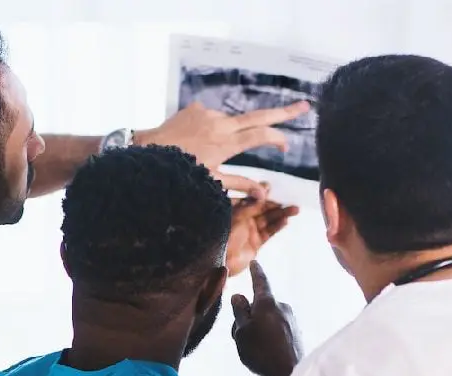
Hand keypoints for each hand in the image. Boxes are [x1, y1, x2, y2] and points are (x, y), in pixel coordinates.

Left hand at [137, 101, 310, 197]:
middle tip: (305, 106)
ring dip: (234, 133)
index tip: (287, 145)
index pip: (261, 135)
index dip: (278, 138)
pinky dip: (215, 129)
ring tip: (210, 152)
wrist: (146, 151)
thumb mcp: (211, 182)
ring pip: (232, 121)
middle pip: (259, 115)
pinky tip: (200, 142)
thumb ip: (240, 185)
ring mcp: (208, 113)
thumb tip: (265, 194)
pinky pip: (213, 118)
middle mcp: (220, 124)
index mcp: (225, 143)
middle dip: (284, 112)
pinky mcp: (196, 108)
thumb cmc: (180, 173)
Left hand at [225, 197, 298, 277]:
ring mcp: (250, 231)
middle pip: (263, 210)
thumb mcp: (237, 215)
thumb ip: (252, 203)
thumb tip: (265, 189)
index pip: (252, 200)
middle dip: (276, 205)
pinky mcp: (256, 243)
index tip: (271, 188)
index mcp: (235, 211)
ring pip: (269, 220)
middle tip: (290, 201)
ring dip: (281, 215)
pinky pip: (269, 233)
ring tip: (295, 210)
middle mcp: (244, 220)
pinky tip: (285, 221)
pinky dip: (277, 227)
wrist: (219, 260)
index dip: (262, 194)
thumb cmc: (223, 235)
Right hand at [232, 261, 302, 375]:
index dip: (256, 273)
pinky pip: (278, 330)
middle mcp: (283, 307)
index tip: (255, 263)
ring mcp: (292, 320)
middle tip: (240, 336)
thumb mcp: (241, 331)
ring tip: (254, 349)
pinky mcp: (297, 333)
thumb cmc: (261, 352)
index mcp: (268, 303)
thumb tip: (239, 296)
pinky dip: (270, 336)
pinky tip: (268, 353)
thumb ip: (239, 312)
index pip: (260, 282)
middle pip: (262, 306)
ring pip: (269, 319)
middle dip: (250, 316)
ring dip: (260, 328)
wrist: (290, 374)